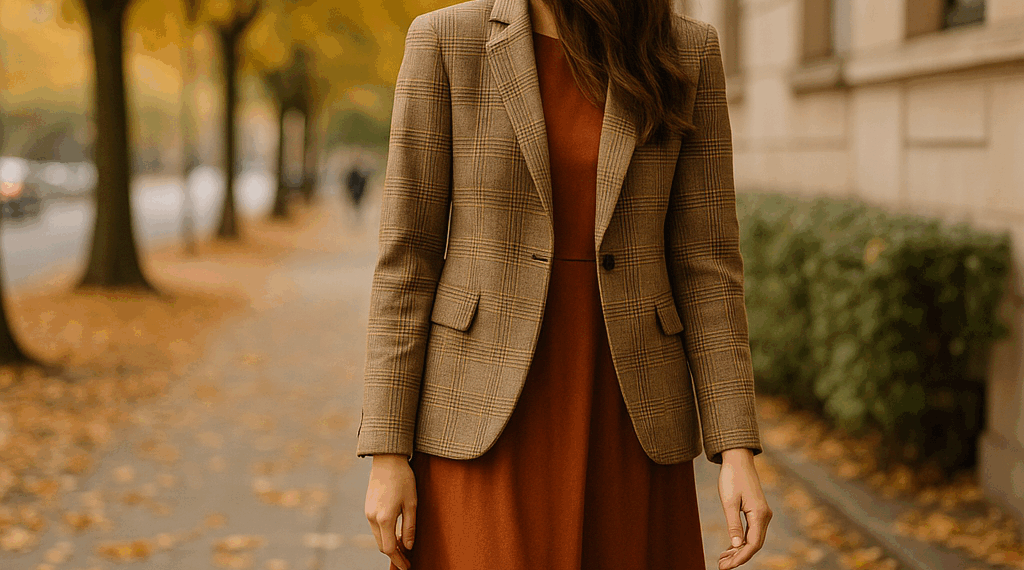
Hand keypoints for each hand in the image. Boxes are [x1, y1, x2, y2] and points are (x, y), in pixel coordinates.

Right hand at [365, 454, 416, 569]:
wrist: (387, 460)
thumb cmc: (403, 479)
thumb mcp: (412, 504)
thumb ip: (410, 527)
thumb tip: (408, 547)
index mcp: (384, 518)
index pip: (389, 549)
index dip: (399, 560)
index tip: (407, 566)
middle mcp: (372, 517)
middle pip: (381, 545)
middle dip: (394, 554)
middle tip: (407, 559)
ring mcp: (368, 512)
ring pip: (378, 537)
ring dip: (389, 544)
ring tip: (403, 546)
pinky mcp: (368, 507)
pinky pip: (375, 527)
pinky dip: (384, 534)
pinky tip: (395, 532)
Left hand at [717, 448, 771, 569]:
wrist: (738, 459)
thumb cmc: (731, 477)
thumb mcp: (728, 501)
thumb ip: (733, 524)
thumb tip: (737, 544)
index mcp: (759, 513)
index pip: (753, 544)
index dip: (740, 557)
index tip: (727, 566)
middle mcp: (764, 515)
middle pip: (754, 544)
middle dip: (739, 557)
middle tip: (721, 566)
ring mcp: (762, 514)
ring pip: (753, 539)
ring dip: (739, 551)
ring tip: (723, 560)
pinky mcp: (757, 511)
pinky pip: (751, 532)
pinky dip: (741, 541)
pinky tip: (730, 548)